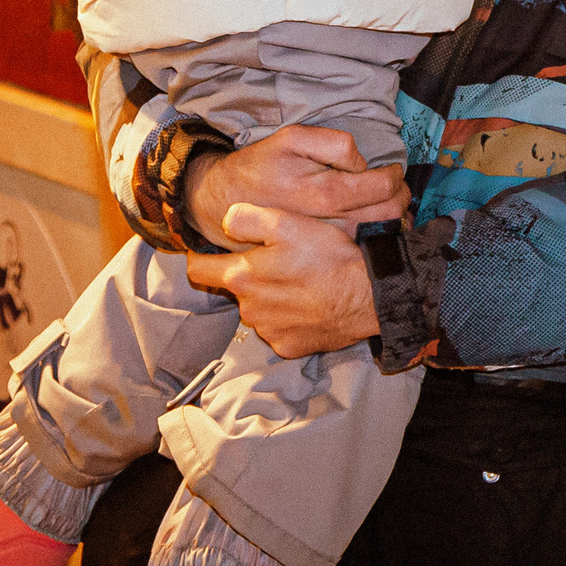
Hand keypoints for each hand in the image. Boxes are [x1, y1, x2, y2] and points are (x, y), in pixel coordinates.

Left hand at [184, 208, 378, 356]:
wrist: (367, 297)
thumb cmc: (328, 257)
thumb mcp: (289, 223)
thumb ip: (248, 218)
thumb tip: (224, 220)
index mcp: (243, 277)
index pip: (199, 270)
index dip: (198, 257)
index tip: (205, 251)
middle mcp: (249, 309)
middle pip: (236, 289)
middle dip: (249, 276)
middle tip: (278, 261)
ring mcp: (269, 332)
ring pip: (258, 310)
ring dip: (270, 297)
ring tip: (299, 282)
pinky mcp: (289, 347)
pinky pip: (279, 330)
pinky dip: (288, 318)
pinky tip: (309, 304)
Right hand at [185, 124, 407, 247]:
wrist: (227, 203)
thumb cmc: (262, 166)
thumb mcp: (292, 138)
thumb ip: (335, 144)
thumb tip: (363, 164)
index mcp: (325, 193)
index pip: (382, 188)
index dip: (395, 177)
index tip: (394, 171)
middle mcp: (329, 224)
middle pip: (387, 216)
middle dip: (401, 199)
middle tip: (399, 189)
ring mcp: (326, 245)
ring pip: (379, 236)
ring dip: (393, 220)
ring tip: (391, 205)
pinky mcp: (319, 256)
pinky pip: (360, 249)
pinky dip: (376, 237)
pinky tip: (374, 224)